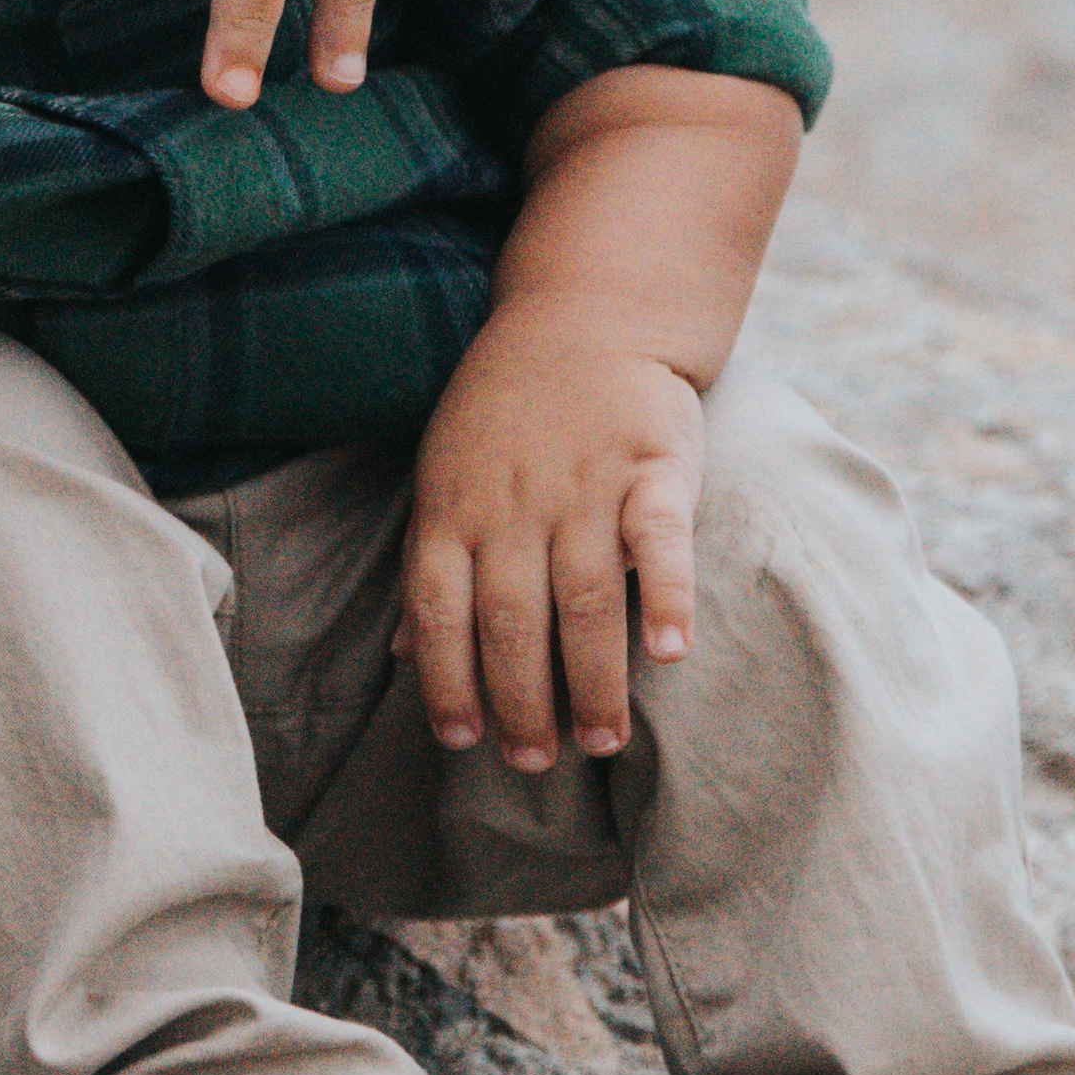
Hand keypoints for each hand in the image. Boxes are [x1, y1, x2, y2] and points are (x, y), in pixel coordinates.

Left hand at [393, 304, 705, 774]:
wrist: (587, 313)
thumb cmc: (509, 410)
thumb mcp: (446, 472)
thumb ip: (433, 563)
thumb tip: (402, 657)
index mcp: (455, 507)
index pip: (440, 610)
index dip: (447, 680)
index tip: (462, 740)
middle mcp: (515, 504)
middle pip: (512, 620)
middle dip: (521, 701)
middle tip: (537, 761)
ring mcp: (585, 485)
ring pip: (585, 598)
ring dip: (593, 678)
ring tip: (601, 742)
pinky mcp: (652, 466)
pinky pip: (660, 539)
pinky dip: (667, 595)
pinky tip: (673, 653)